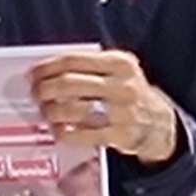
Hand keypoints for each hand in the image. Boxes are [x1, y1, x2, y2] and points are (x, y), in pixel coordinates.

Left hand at [27, 48, 177, 166]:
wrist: (161, 124)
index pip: (72, 60)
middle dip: (44, 89)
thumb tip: (48, 71)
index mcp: (119, 63)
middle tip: (36, 94)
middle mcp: (122, 85)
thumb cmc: (131, 94)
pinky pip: (83, 134)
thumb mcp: (120, 71)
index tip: (33, 74)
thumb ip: (90, 66)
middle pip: (68, 84)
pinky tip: (59, 131)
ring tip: (46, 112)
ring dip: (51, 112)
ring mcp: (121, 111)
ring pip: (72, 109)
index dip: (46, 67)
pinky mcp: (120, 135)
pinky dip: (65, 133)